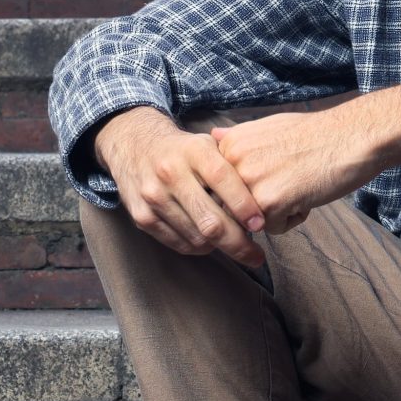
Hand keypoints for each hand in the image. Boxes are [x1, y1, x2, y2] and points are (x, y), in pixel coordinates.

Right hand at [93, 107, 269, 266]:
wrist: (133, 144)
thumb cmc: (184, 150)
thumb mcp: (209, 145)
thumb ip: (234, 167)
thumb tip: (266, 198)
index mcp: (193, 151)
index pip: (223, 180)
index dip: (244, 206)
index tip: (261, 225)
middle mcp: (170, 173)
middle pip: (210, 220)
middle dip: (238, 243)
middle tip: (256, 256)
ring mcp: (153, 196)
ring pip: (196, 237)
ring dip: (220, 247)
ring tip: (235, 245)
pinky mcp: (141, 216)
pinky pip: (178, 244)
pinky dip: (199, 248)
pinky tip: (211, 243)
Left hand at [206, 107, 380, 234]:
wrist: (352, 136)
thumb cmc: (317, 133)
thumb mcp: (270, 126)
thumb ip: (239, 138)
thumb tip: (213, 137)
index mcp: (229, 144)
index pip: (220, 188)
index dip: (247, 190)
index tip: (273, 175)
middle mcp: (232, 162)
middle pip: (233, 207)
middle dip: (259, 204)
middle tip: (289, 180)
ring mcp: (249, 182)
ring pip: (252, 221)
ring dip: (277, 212)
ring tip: (299, 185)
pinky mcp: (270, 202)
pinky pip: (274, 229)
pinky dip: (294, 218)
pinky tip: (309, 193)